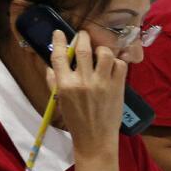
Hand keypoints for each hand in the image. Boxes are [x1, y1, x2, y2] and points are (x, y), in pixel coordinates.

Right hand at [47, 29, 124, 155]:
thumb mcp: (59, 100)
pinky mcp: (118, 87)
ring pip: (105, 54)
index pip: (59, 56)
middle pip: (83, 49)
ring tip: (100, 52)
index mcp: (65, 84)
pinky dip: (117, 62)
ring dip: (102, 49)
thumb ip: (53, 81)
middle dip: (83, 37)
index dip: (58, 41)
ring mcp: (103, 83)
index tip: (59, 32)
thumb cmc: (76, 120)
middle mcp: (83, 81)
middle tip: (84, 35)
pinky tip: (112, 66)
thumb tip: (50, 64)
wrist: (95, 137)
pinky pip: (120, 65)